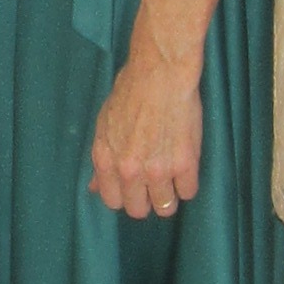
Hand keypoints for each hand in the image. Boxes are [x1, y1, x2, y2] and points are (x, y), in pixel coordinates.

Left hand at [89, 44, 202, 220]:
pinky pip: (188, 192)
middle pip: (138, 209)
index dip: (124, 196)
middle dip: (146, 200)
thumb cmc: (130, 91)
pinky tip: (185, 168)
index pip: (112, 201)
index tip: (133, 189)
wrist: (160, 73)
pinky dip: (188, 184)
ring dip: (169, 197)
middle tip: (154, 185)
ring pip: (165, 207)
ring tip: (172, 179)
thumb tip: (94, 187)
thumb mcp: (104, 124)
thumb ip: (101, 160)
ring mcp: (158, 170)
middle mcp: (129, 170)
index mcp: (106, 160)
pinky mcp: (185, 164)